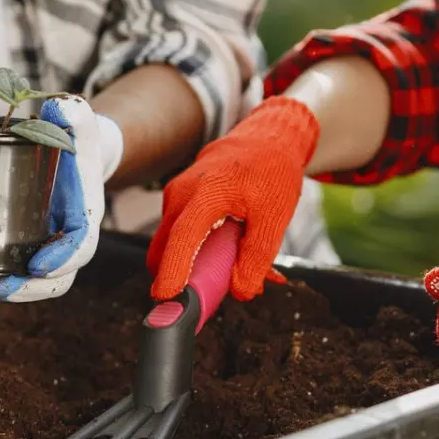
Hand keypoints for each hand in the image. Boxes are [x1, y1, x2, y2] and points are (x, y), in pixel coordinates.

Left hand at [0, 96, 123, 301]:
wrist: (67, 152)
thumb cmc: (72, 141)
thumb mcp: (78, 124)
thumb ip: (76, 115)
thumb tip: (62, 107)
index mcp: (81, 218)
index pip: (79, 248)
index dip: (61, 260)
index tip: (38, 265)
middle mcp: (60, 241)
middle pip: (51, 280)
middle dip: (24, 290)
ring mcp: (34, 247)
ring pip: (17, 282)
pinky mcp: (9, 246)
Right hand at [147, 96, 318, 301]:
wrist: (265, 138)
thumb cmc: (271, 171)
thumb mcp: (275, 216)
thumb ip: (257, 256)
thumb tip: (240, 291)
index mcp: (206, 193)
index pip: (182, 238)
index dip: (172, 271)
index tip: (167, 298)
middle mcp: (181, 194)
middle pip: (164, 248)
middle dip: (175, 278)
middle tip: (201, 300)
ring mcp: (175, 196)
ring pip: (170, 243)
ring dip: (191, 264)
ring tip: (228, 270)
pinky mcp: (177, 200)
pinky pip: (178, 233)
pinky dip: (195, 249)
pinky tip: (224, 250)